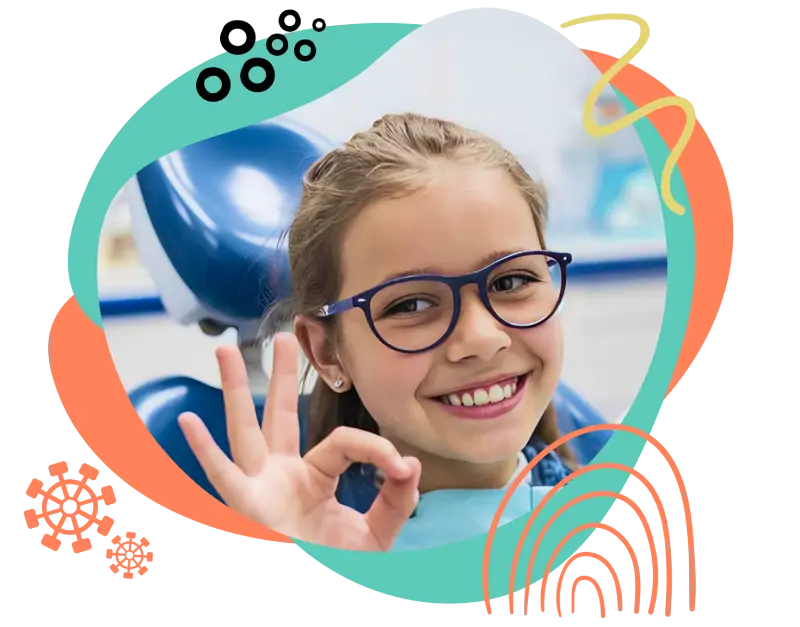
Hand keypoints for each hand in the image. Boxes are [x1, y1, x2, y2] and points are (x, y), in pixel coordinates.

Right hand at [178, 332, 420, 550]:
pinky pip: (223, 479)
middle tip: (284, 336)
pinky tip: (190, 421)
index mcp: (314, 480)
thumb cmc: (343, 571)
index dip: (375, 448)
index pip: (342, 442)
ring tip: (224, 350)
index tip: (402, 467)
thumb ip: (396, 500)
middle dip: (284, 376)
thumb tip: (410, 463)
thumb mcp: (377, 537)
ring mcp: (261, 490)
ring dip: (236, 390)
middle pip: (282, 416)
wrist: (332, 586)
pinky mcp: (246, 511)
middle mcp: (284, 477)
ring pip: (245, 431)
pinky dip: (205, 452)